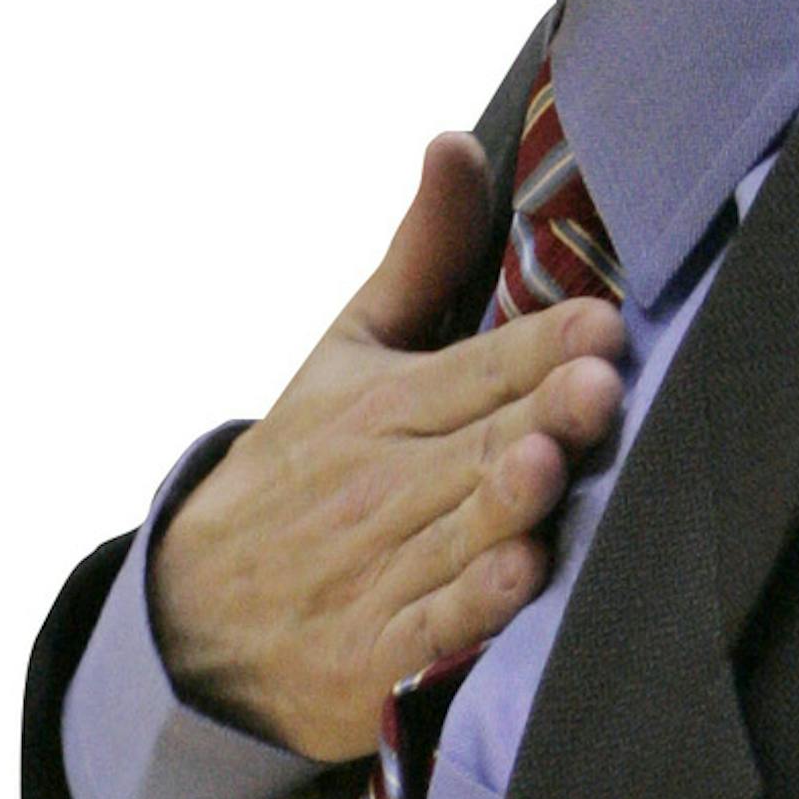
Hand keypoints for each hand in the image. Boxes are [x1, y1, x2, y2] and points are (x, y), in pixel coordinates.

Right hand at [150, 131, 624, 758]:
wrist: (197, 610)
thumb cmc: (306, 468)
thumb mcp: (347, 353)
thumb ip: (420, 257)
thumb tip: (456, 141)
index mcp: (381, 404)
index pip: (474, 368)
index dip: (539, 346)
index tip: (601, 324)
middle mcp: (382, 484)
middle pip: (476, 445)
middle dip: (539, 414)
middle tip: (601, 384)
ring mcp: (380, 573)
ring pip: (457, 531)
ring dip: (504, 501)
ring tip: (548, 464)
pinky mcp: (380, 657)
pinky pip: (432, 629)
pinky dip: (470, 608)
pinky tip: (515, 577)